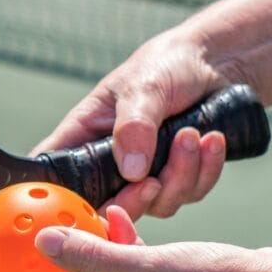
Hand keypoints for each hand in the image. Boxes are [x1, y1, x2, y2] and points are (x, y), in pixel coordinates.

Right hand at [29, 31, 237, 219]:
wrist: (216, 62)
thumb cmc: (166, 64)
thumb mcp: (144, 87)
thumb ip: (134, 127)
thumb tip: (131, 171)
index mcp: (83, 137)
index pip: (55, 179)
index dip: (60, 203)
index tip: (88, 208)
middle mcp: (109, 163)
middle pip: (108, 208)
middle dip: (138, 199)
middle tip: (155, 181)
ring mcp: (144, 175)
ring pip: (157, 204)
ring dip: (181, 174)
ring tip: (193, 135)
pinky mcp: (177, 178)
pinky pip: (190, 193)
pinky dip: (204, 170)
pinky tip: (212, 141)